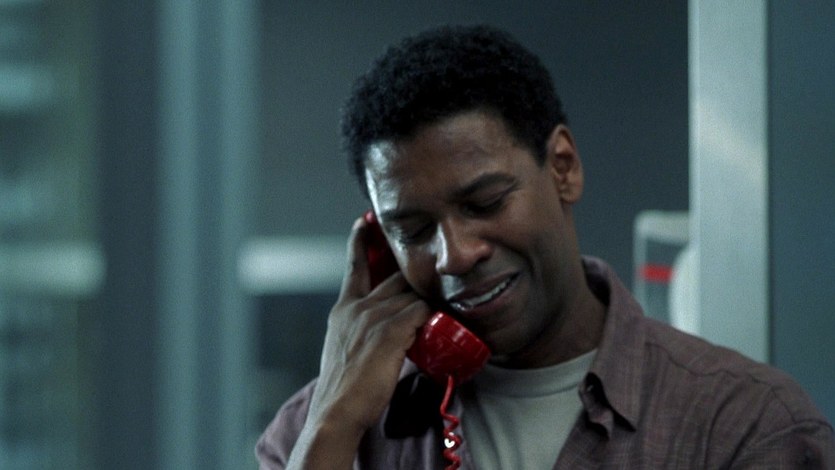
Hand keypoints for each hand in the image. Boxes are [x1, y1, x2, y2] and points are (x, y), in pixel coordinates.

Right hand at [286, 216, 431, 468]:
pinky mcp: (391, 331)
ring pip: (412, 292)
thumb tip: (377, 337)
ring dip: (431, 295)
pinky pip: (422, 310)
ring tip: (451, 293)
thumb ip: (359, 334)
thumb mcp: (343, 350)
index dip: (359, 242)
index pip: (353, 267)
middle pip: (394, 275)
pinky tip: (449, 317)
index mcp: (343, 310)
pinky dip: (436, 313)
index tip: (364, 221)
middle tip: (429, 254)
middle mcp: (358, 307)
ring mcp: (374, 317)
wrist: (337, 410)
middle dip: (410, 265)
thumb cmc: (343, 389)